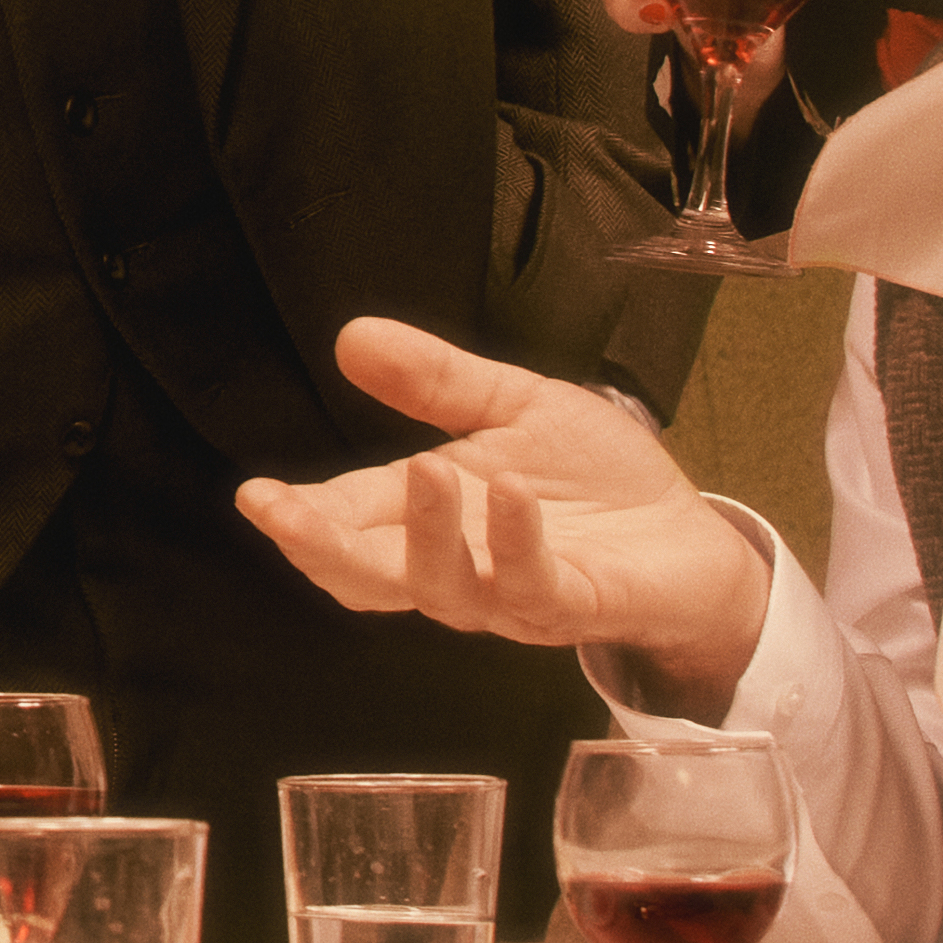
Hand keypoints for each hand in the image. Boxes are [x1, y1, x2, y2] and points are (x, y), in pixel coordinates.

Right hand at [234, 318, 769, 699]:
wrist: (689, 538)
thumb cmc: (596, 484)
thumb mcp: (514, 408)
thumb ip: (437, 381)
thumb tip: (352, 336)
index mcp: (432, 516)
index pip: (348, 524)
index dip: (298, 517)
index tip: (254, 494)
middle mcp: (459, 565)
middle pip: (369, 578)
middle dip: (319, 547)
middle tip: (276, 510)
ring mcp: (512, 593)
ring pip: (444, 590)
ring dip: (427, 535)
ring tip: (423, 471)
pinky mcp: (576, 606)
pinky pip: (533, 587)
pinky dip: (515, 542)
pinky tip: (507, 492)